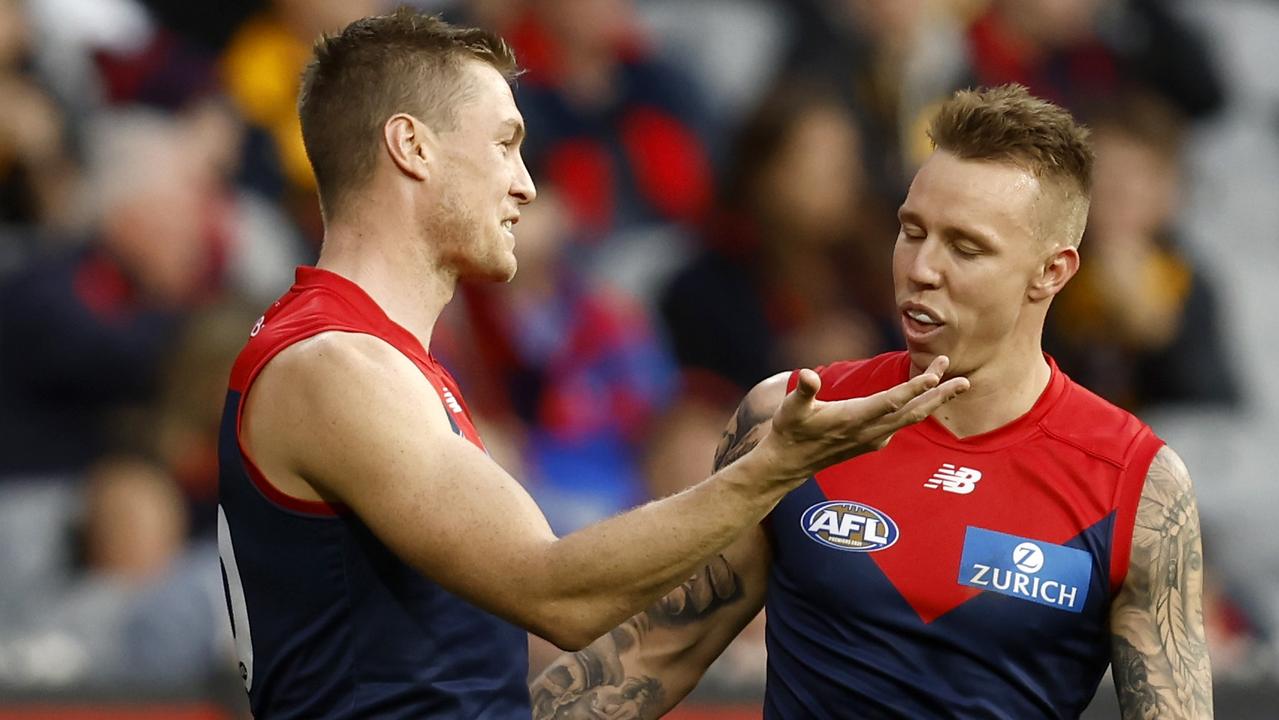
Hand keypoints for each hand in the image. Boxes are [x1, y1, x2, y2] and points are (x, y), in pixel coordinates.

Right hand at [755, 355, 968, 482]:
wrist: (790, 463)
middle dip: (938, 394)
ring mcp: (873, 438)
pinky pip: (904, 422)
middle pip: (911, 411)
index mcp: (852, 419)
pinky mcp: (873, 440)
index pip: (889, 402)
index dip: (912, 389)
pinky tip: (931, 397)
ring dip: (935, 400)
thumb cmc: (789, 431)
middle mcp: (868, 431)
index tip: (934, 375)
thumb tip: (807, 375)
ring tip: (957, 383)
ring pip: (912, 418)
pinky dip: (921, 408)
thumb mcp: (791, 408)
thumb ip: (803, 391)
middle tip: (964, 379)